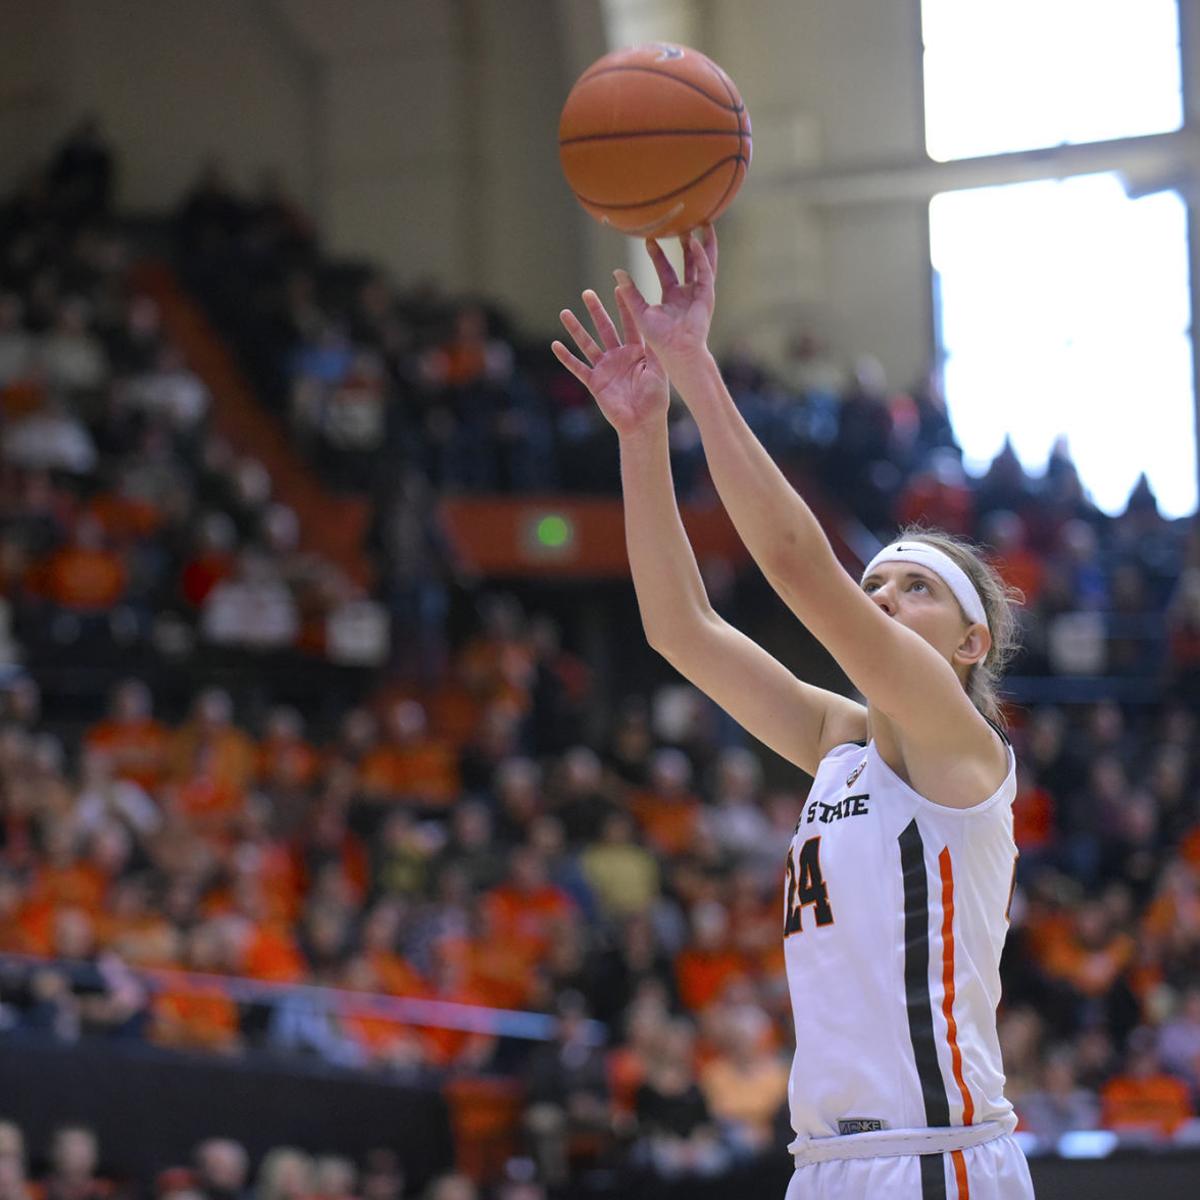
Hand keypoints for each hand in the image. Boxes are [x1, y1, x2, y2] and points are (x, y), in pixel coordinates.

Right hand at [552, 287, 668, 437]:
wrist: (643, 423)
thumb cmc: (655, 399)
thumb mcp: (659, 370)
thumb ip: (653, 349)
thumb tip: (654, 324)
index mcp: (637, 352)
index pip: (629, 324)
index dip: (624, 306)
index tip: (619, 286)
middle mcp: (619, 356)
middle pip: (605, 329)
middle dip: (596, 311)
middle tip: (587, 293)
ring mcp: (605, 369)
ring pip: (587, 344)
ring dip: (576, 329)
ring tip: (564, 313)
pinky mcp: (595, 382)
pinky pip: (578, 368)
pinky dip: (566, 357)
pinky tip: (555, 345)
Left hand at [614, 225, 717, 372]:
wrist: (677, 353)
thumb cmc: (660, 340)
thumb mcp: (640, 312)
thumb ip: (631, 293)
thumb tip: (617, 272)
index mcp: (672, 297)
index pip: (666, 270)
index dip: (658, 254)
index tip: (648, 239)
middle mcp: (687, 292)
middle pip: (687, 262)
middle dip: (684, 244)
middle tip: (679, 223)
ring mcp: (699, 293)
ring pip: (703, 263)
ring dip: (702, 244)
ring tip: (702, 223)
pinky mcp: (707, 295)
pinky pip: (705, 272)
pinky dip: (701, 257)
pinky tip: (696, 242)